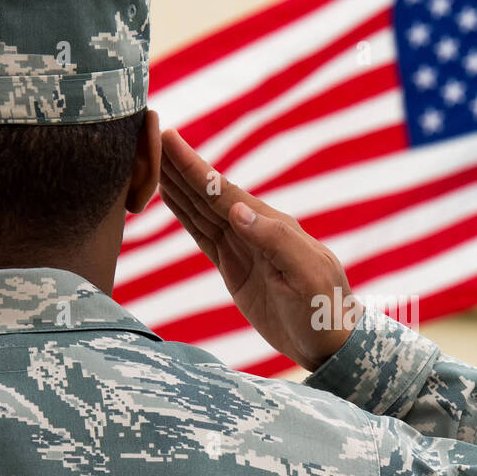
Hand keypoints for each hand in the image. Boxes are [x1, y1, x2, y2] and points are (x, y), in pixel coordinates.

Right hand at [157, 129, 360, 370]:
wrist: (328, 342)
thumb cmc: (323, 308)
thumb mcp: (306, 275)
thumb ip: (274, 241)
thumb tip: (236, 209)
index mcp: (272, 226)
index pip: (224, 191)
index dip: (195, 168)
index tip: (170, 138)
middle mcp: (254, 229)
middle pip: (207, 193)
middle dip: (178, 165)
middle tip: (148, 133)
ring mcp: (242, 247)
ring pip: (201, 209)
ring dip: (176, 184)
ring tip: (150, 157)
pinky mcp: (233, 267)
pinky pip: (202, 234)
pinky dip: (184, 213)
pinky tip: (169, 196)